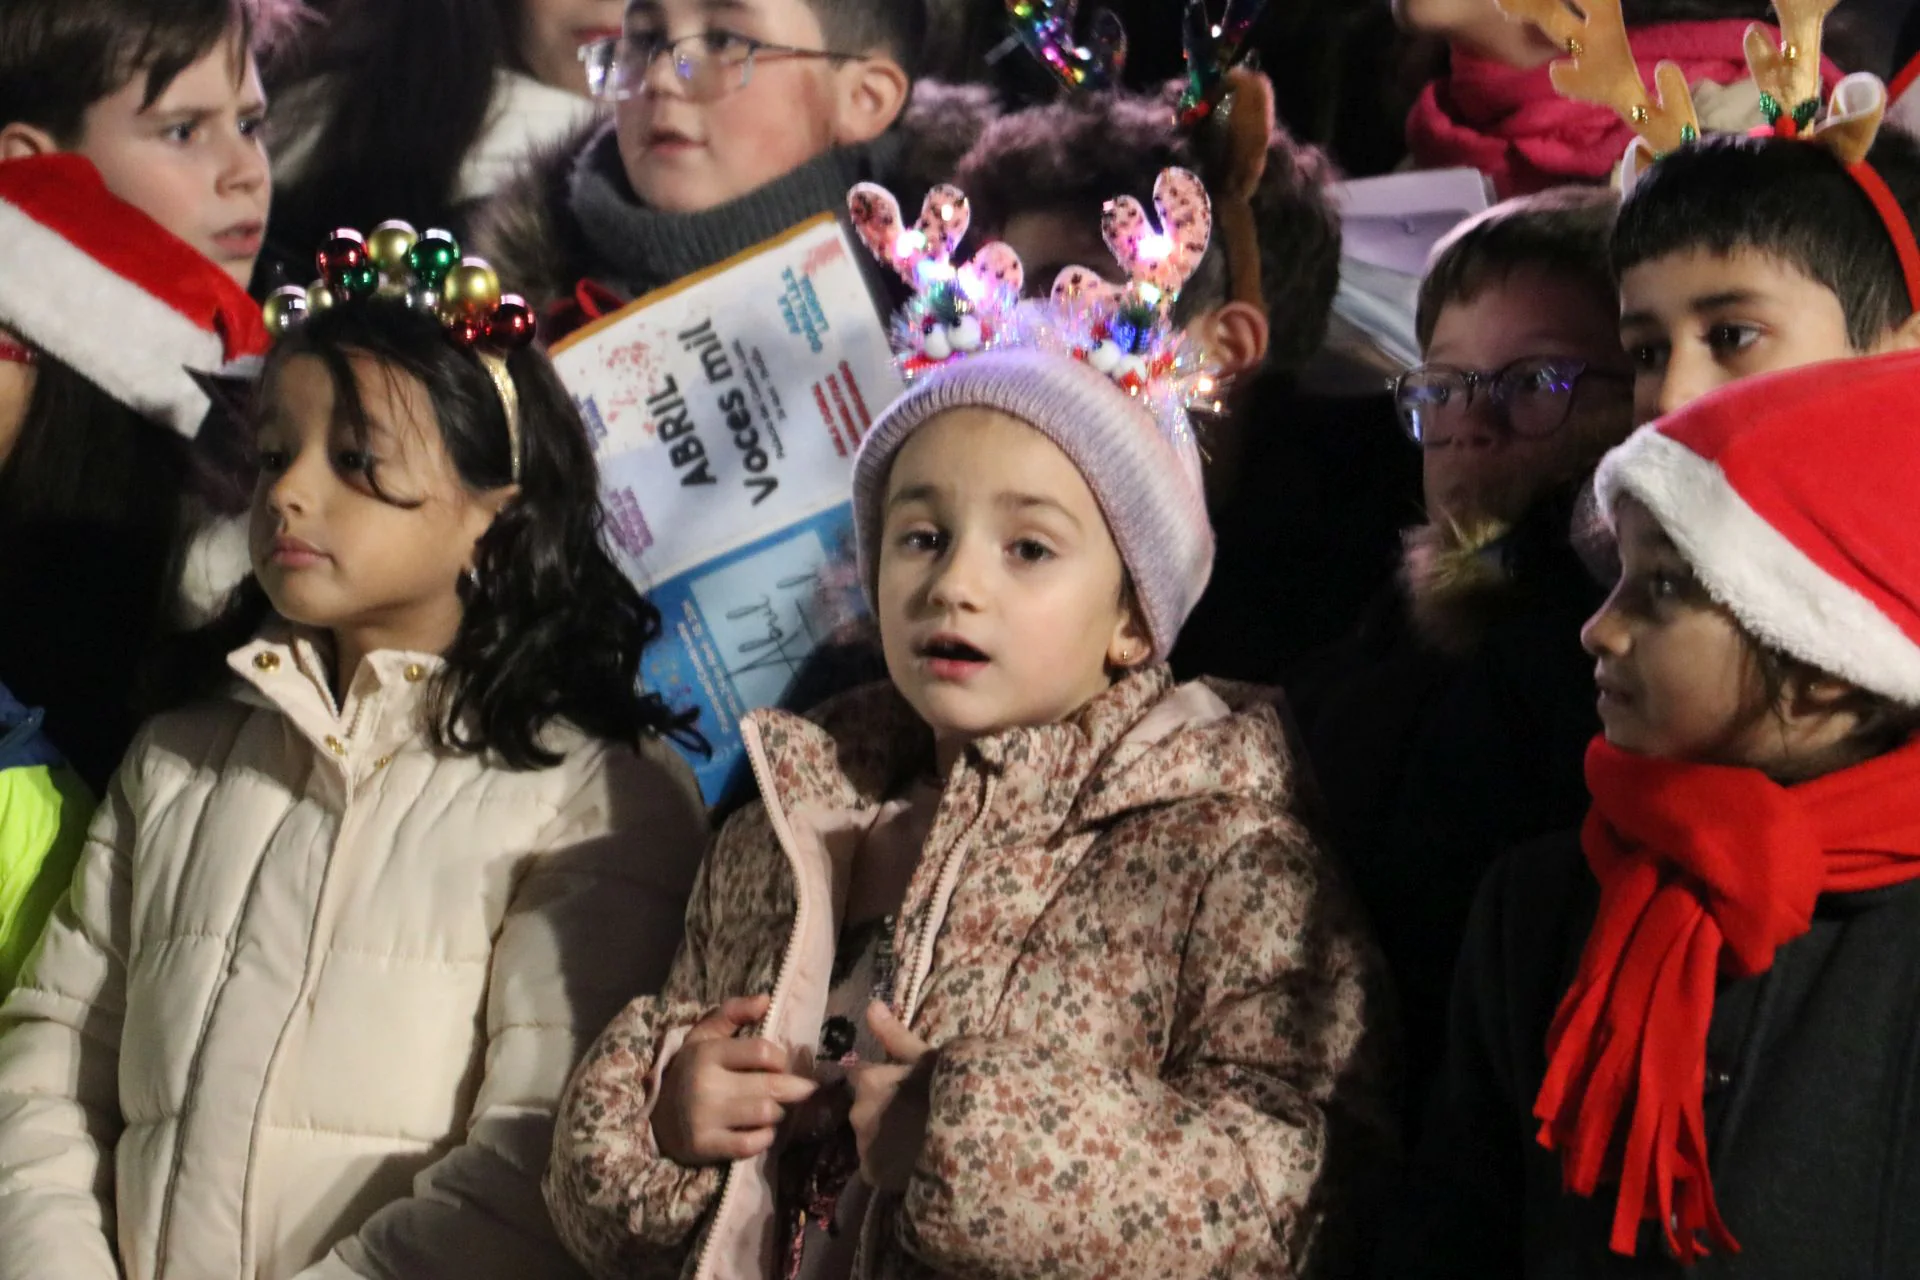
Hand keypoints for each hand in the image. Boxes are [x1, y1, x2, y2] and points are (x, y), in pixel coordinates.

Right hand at [653, 995, 816, 1165]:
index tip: (779, 1064)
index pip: (763, 1052)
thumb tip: (766, 999)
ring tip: (773, 1108)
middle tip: (799, 1089)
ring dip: (778, 1112)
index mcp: (707, 1053)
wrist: (656, 1117)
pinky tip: (761, 1131)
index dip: (780, 1058)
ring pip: (766, 1114)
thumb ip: (733, 1012)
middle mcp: (705, 1085)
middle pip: (771, 1086)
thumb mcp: (704, 1036)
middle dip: (792, 1088)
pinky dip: (764, 1138)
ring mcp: (704, 1118)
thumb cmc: (691, 1070)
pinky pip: (752, 1144)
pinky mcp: (704, 1147)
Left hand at [848, 1001, 936, 1192]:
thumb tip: (871, 1004)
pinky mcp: (870, 1173)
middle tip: (911, 1111)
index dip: (880, 1078)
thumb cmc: (948, 1091)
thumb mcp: (927, 1057)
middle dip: (880, 1106)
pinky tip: (910, 1159)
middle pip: (863, 1105)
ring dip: (882, 1133)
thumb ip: (894, 1034)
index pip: (861, 1074)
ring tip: (913, 1137)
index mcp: (867, 1081)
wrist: (966, 1143)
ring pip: (868, 1134)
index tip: (900, 1084)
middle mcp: (856, 1111)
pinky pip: (875, 1163)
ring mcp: (862, 1145)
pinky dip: (887, 1161)